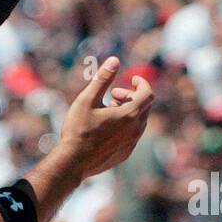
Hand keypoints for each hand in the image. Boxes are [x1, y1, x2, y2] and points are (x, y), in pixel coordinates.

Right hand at [56, 57, 153, 177]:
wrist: (73, 162)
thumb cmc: (78, 129)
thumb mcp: (87, 99)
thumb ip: (103, 79)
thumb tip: (115, 60)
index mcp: (130, 115)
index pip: (147, 93)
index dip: (142, 83)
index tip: (131, 79)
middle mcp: (135, 130)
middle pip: (144, 106)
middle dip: (131, 96)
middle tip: (113, 94)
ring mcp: (131, 144)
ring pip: (139, 121)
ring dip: (128, 111)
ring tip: (108, 109)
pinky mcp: (125, 154)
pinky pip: (132, 135)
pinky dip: (126, 125)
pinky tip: (107, 127)